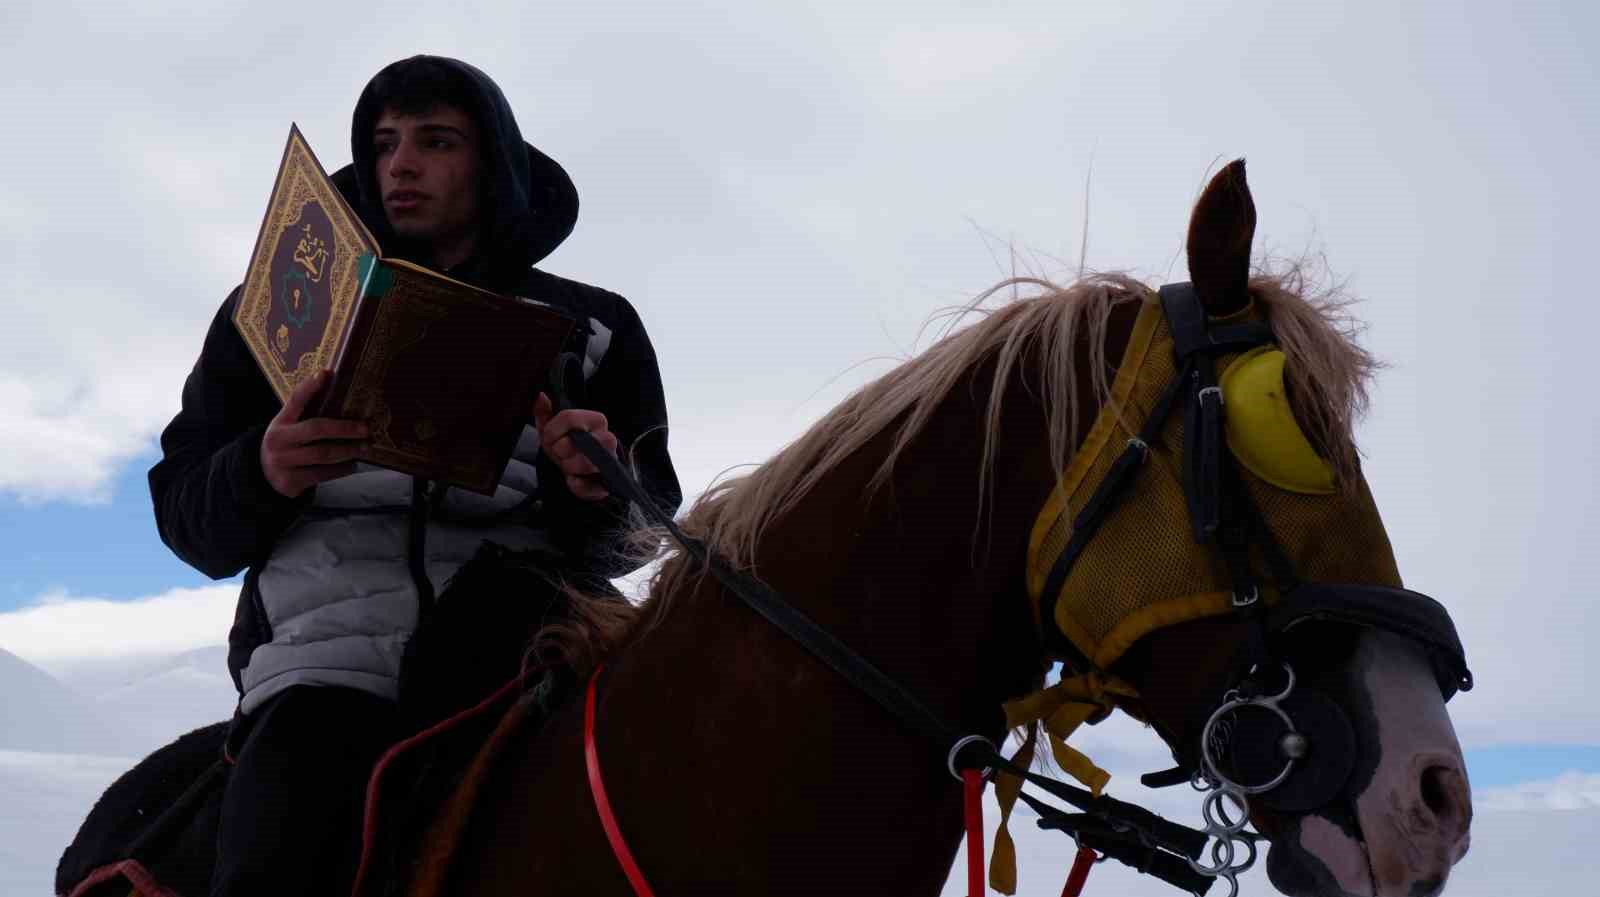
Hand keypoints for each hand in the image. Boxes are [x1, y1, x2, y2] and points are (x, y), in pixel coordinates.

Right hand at [260, 370, 369, 497]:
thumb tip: (341, 394)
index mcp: (280, 422)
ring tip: (364, 447)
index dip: (309, 387)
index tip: (325, 373)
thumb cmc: (288, 445)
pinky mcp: (290, 481)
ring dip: (348, 450)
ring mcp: (283, 461)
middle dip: (344, 428)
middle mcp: (279, 440)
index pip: (295, 400)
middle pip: (316, 429)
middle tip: (365, 428)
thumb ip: (308, 414)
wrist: (263, 476)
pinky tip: (352, 464)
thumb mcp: (289, 427)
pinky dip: (341, 469)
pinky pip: (323, 474)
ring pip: (323, 454)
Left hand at [533, 392, 617, 501]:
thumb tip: (541, 396)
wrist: (578, 469)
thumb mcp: (551, 427)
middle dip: (560, 451)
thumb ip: (544, 411)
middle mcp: (607, 437)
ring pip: (586, 464)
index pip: (570, 417)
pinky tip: (573, 480)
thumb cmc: (566, 444)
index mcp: (595, 420)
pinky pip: (589, 486)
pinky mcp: (607, 483)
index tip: (549, 438)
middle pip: (578, 442)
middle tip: (560, 453)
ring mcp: (609, 461)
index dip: (553, 430)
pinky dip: (576, 486)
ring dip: (568, 467)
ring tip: (568, 465)